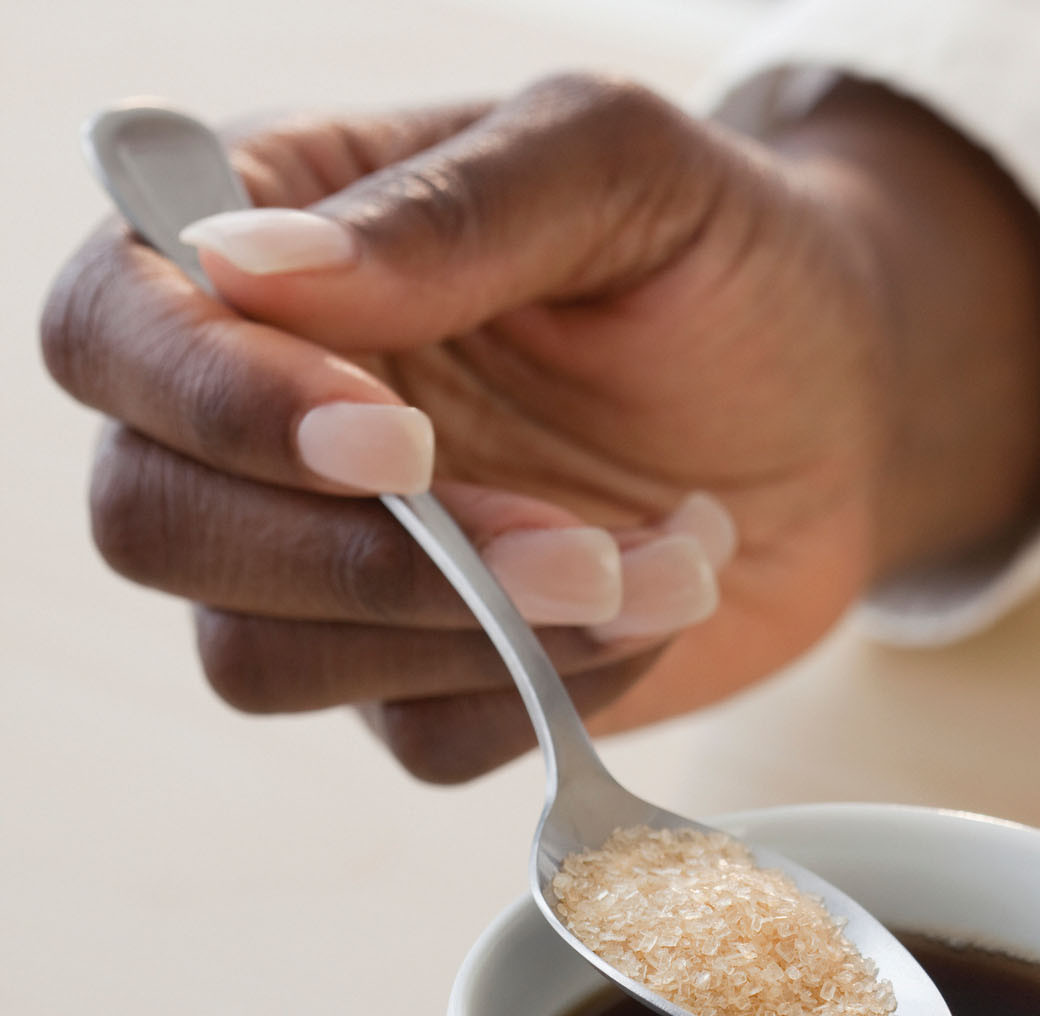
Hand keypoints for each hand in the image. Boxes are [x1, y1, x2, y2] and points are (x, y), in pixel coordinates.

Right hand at [42, 77, 1039, 781]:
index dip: (218, 403)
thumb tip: (248, 265)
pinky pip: (420, 740)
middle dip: (360, 558)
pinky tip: (650, 599)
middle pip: (156, 526)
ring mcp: (330, 569)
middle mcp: (262, 420)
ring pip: (266, 661)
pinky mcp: (419, 682)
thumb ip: (451, 207)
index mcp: (266, 253)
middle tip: (567, 536)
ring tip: (652, 556)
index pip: (115, 329)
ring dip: (475, 634)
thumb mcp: (623, 170)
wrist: (843, 412)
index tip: (393, 436)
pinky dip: (551, 691)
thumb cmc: (725, 261)